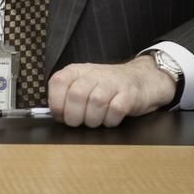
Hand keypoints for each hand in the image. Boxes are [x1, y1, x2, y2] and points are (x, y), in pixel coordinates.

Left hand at [47, 55, 175, 127]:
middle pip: (76, 95)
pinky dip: (110, 120)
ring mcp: (113, 82)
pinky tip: (109, 119)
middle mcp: (93, 73)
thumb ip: (66, 97)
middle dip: (74, 116)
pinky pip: (116, 110)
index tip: (61, 115)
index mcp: (76, 71)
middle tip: (79, 122)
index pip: (58, 82)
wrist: (140, 79)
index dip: (57, 103)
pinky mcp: (129, 94)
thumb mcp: (82, 85)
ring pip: (96, 103)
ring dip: (93, 119)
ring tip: (95, 120)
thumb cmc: (106, 87)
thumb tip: (52, 115)